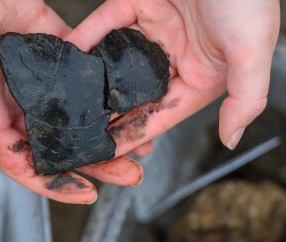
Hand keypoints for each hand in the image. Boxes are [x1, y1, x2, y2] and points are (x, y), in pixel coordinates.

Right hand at [0, 0, 142, 203]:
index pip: (24, 160)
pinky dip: (101, 82)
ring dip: (105, 124)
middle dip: (95, 158)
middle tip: (129, 170)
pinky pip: (79, 65)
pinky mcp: (48, 40)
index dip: (55, 181)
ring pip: (75, 107)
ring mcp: (33, 72)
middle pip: (59, 139)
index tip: (88, 191)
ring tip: (139, 139)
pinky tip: (122, 95)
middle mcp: (12, 98)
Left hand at [67, 0, 279, 155]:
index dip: (132, 135)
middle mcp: (171, 58)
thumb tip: (230, 139)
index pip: (159, 114)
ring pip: (113, 62)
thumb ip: (244, 100)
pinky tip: (67, 57)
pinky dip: (85, 39)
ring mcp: (150, 31)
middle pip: (130, 94)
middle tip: (77, 130)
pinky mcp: (134, 3)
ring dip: (89, 80)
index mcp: (197, 77)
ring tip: (64, 101)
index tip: (105, 152)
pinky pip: (104, 24)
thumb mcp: (251, 54)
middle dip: (104, 113)